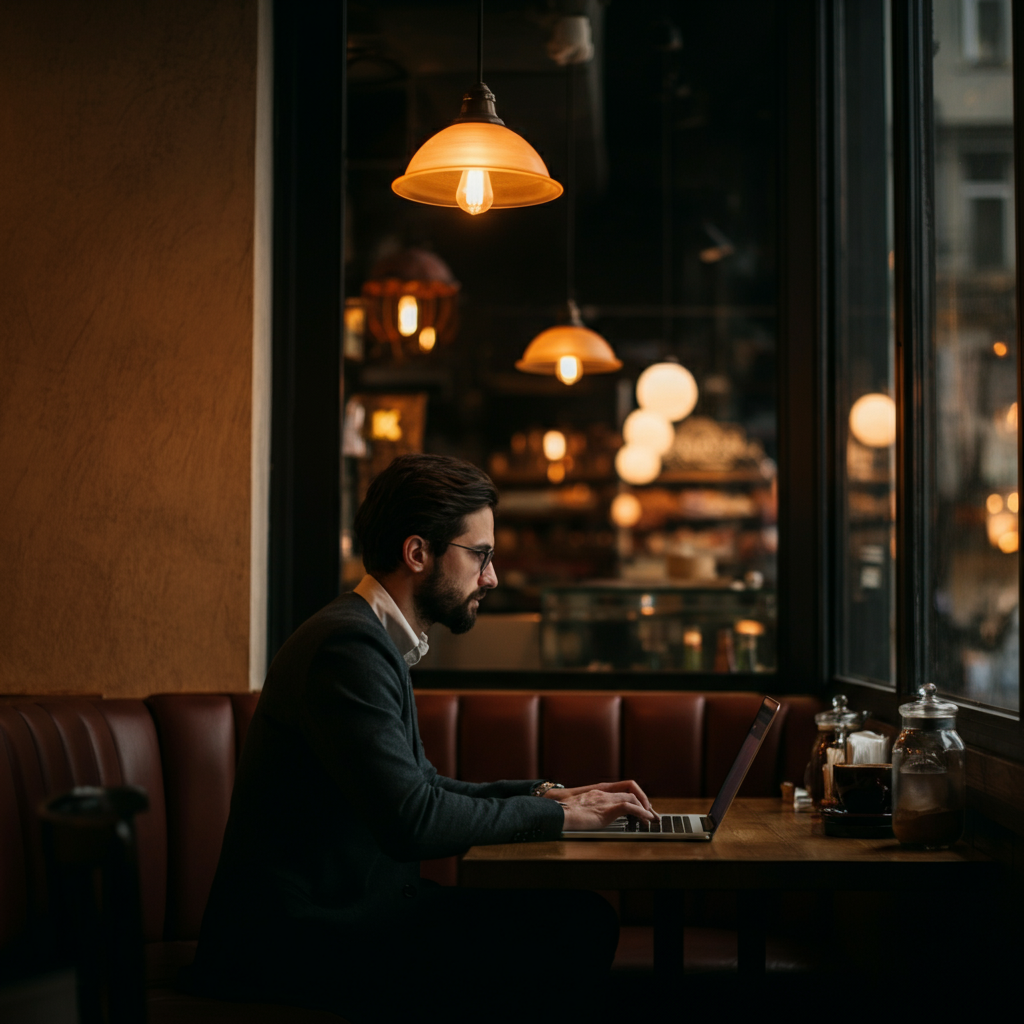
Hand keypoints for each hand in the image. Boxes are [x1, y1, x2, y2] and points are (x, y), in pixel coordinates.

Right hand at [543, 780, 657, 830]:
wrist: (554, 812)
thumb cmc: (559, 810)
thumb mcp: (573, 806)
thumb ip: (584, 808)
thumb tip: (584, 817)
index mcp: (596, 791)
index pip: (622, 786)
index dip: (635, 794)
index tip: (641, 807)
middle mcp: (602, 792)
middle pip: (631, 790)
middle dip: (644, 801)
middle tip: (650, 814)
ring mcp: (604, 799)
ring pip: (633, 797)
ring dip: (645, 808)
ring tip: (650, 820)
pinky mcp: (606, 810)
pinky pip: (630, 807)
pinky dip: (641, 812)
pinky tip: (645, 819)